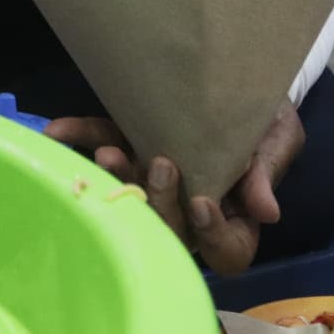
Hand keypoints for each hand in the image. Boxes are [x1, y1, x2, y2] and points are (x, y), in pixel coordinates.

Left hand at [44, 101, 299, 276]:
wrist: (242, 81)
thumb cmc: (267, 120)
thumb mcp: (277, 138)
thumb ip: (267, 171)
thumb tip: (267, 213)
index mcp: (232, 217)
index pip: (225, 251)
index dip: (211, 234)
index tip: (203, 202)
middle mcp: (187, 210)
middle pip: (170, 230)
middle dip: (159, 203)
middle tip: (162, 165)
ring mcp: (154, 183)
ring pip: (132, 197)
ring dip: (117, 180)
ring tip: (109, 155)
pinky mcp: (130, 148)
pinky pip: (103, 148)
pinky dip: (79, 138)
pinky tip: (57, 131)